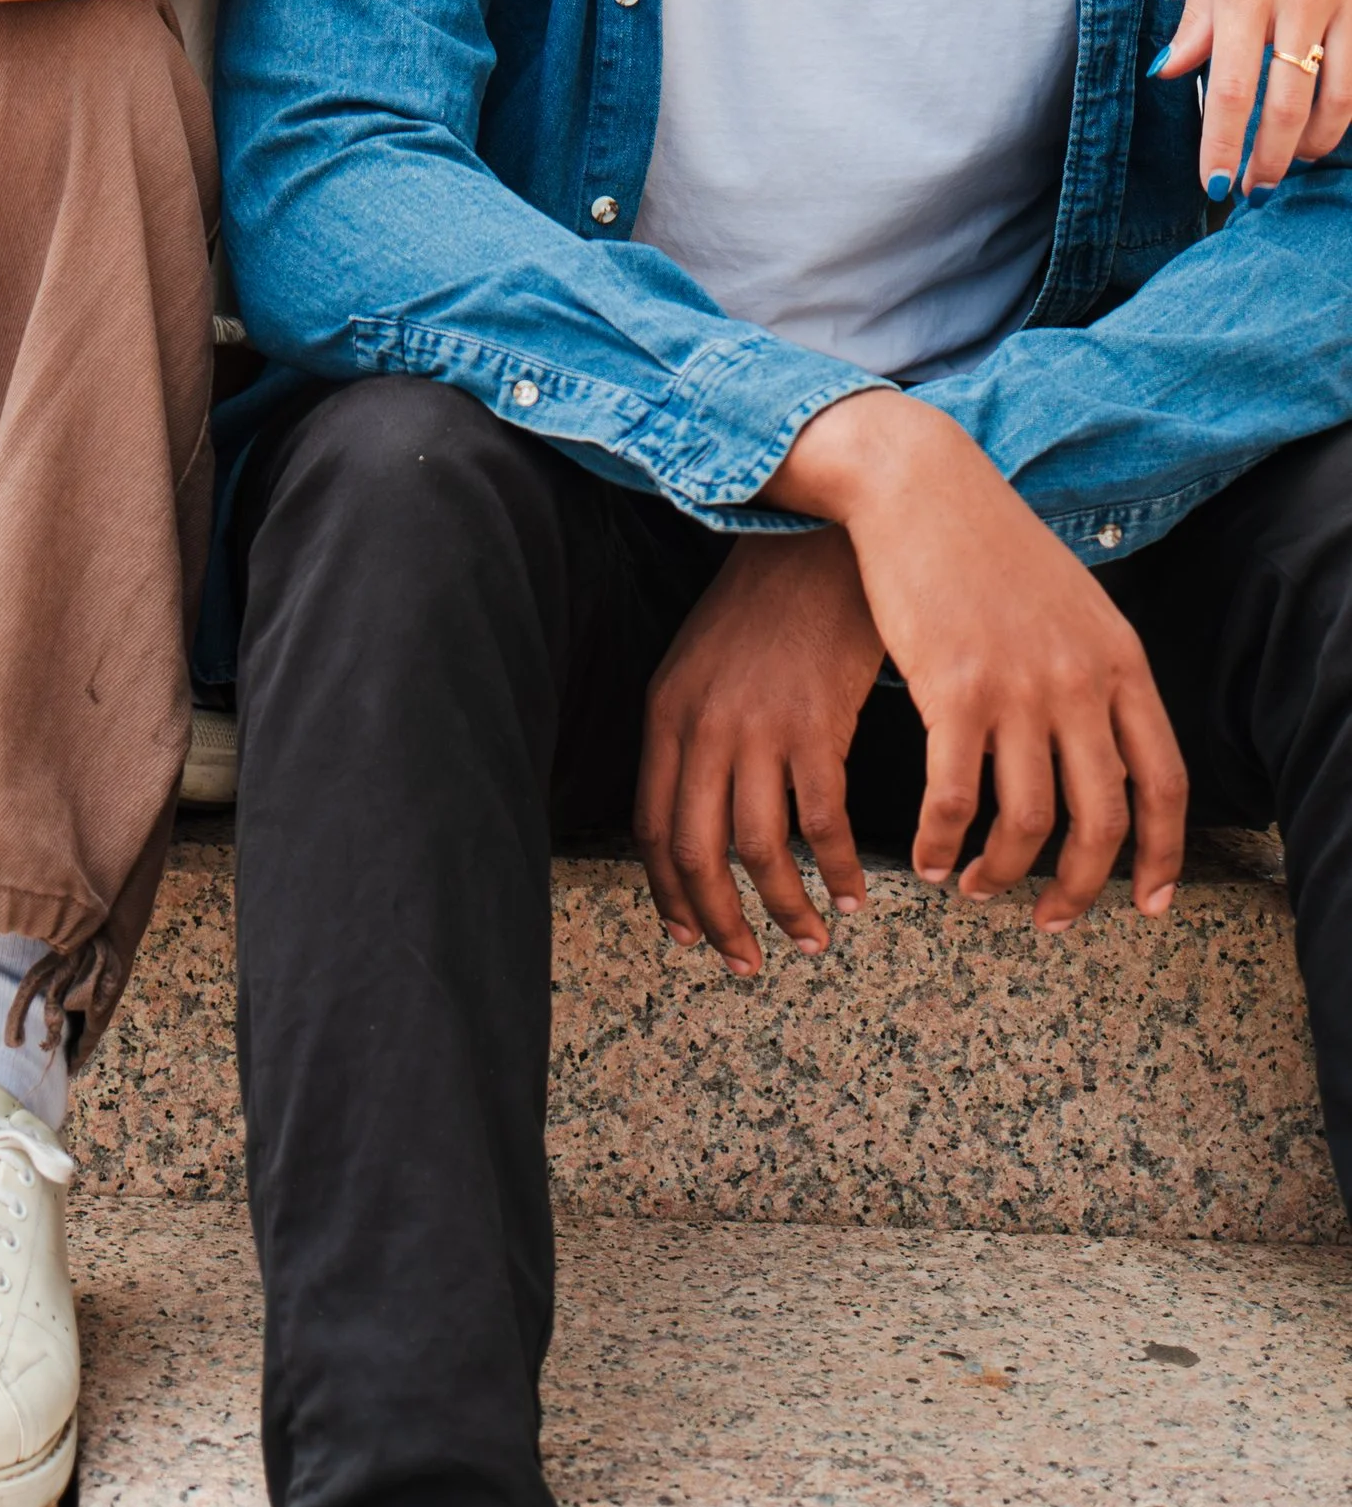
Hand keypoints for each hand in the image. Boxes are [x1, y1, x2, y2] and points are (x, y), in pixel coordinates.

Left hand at [635, 529, 884, 973]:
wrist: (821, 541)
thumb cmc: (769, 605)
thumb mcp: (704, 662)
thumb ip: (696, 732)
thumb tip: (707, 813)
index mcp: (665, 711)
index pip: (652, 826)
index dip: (668, 892)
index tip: (689, 935)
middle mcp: (702, 725)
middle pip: (697, 852)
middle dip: (720, 922)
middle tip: (748, 965)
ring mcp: (758, 726)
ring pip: (760, 848)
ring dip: (786, 908)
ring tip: (812, 939)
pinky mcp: (818, 723)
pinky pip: (823, 822)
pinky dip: (840, 869)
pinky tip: (856, 892)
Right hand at [771, 394, 1185, 929]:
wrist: (920, 484)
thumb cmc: (986, 541)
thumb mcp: (1071, 600)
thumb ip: (1095, 670)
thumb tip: (1103, 745)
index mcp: (1119, 660)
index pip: (1163, 782)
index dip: (1160, 856)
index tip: (1145, 904)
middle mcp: (1079, 680)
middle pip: (1101, 819)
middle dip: (1079, 888)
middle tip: (1051, 920)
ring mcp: (1018, 686)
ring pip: (1025, 820)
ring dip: (1000, 874)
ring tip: (972, 888)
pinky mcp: (953, 688)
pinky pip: (953, 796)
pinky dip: (940, 841)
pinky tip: (926, 856)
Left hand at [1157, 0, 1351, 193]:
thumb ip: (1195, 18)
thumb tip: (1170, 73)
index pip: (1233, 90)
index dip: (1223, 145)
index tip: (1213, 182)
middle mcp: (1300, 4)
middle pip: (1289, 107)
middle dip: (1269, 160)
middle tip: (1251, 191)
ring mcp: (1344, 4)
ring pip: (1339, 100)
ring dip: (1313, 144)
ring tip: (1289, 164)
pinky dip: (1344, 108)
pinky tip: (1325, 123)